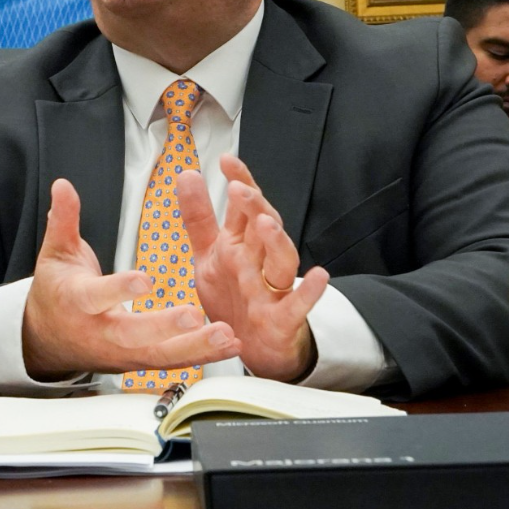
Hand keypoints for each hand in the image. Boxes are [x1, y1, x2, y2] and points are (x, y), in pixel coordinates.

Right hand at [22, 179, 239, 380]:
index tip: (146, 280)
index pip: (97, 296)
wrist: (48, 342)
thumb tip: (63, 184)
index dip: (120, 290)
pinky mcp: (139, 362)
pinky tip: (231, 347)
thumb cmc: (57, 292)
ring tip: (226, 335)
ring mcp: (122, 353)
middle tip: (195, 316)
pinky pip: (173, 362)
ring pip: (160, 355)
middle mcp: (101, 333)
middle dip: (165, 327)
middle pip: (133, 335)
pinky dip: (203, 356)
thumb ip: (64, 219)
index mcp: (78, 302)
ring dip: (195, 347)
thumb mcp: (55, 253)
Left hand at [177, 156, 328, 382]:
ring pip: (281, 260)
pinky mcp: (283, 319)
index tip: (227, 161)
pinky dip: (310, 292)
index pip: (244, 207)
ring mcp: (273, 289)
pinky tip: (320, 276)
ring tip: (266, 223)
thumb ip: (199, 215)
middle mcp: (259, 261)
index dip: (240, 182)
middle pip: (263, 228)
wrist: (254, 346)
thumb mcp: (210, 253)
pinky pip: (298, 305)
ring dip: (276, 241)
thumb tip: (188, 174)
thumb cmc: (235, 295)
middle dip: (253, 207)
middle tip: (238, 190)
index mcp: (242, 243)